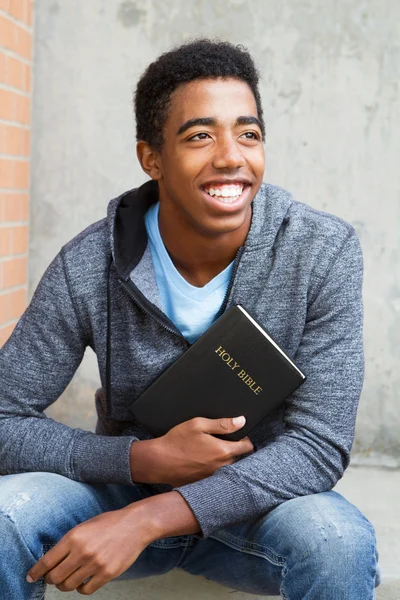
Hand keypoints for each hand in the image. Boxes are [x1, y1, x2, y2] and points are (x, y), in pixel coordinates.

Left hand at [26, 502, 152, 594]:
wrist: (135, 525)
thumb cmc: (110, 523)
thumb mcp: (85, 526)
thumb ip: (70, 542)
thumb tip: (53, 560)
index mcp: (74, 537)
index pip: (48, 561)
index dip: (36, 572)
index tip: (30, 577)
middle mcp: (82, 551)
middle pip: (56, 577)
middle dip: (51, 580)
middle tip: (53, 578)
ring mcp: (95, 564)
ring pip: (69, 585)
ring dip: (65, 585)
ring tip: (69, 579)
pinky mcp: (107, 573)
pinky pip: (86, 590)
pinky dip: (81, 589)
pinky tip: (83, 581)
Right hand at [130, 415, 253, 485]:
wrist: (159, 461)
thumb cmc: (177, 441)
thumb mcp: (198, 425)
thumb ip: (222, 424)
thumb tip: (241, 421)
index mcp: (223, 451)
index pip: (247, 447)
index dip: (244, 439)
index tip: (238, 435)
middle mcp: (221, 467)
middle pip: (239, 458)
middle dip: (234, 449)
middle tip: (222, 441)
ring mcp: (213, 478)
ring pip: (228, 467)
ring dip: (224, 460)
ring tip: (211, 451)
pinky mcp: (204, 484)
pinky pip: (216, 475)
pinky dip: (214, 469)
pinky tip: (202, 462)